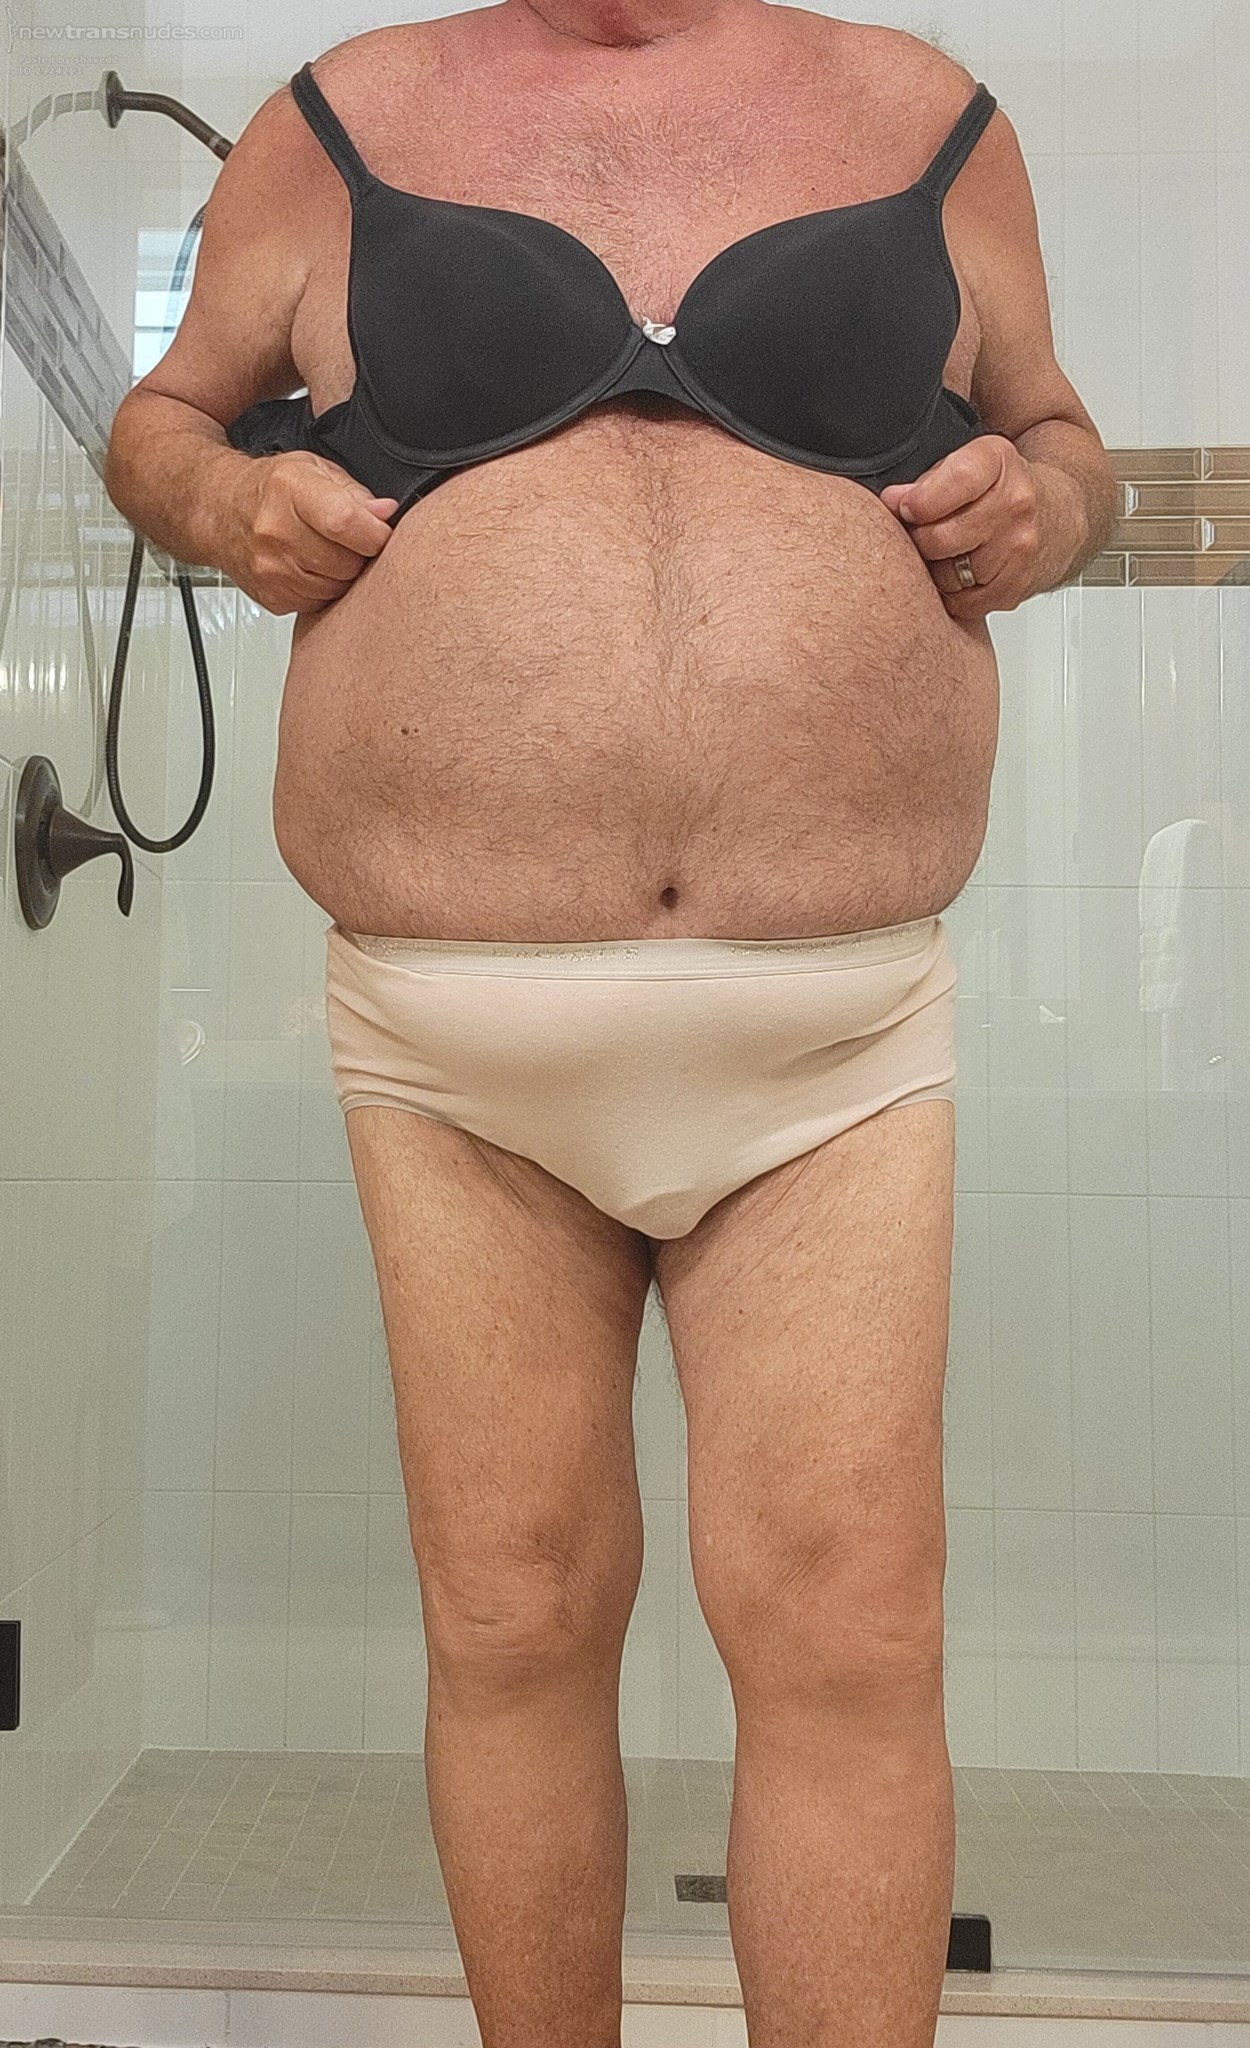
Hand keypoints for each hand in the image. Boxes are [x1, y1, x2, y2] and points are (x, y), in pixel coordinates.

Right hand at [227, 450, 398, 613]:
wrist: (220, 511)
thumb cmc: (268, 489)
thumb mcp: (313, 470)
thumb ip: (355, 493)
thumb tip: (385, 513)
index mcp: (289, 490)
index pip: (345, 522)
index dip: (375, 532)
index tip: (380, 531)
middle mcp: (275, 531)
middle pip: (347, 562)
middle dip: (360, 554)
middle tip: (349, 539)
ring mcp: (271, 570)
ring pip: (338, 588)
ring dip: (343, 574)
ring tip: (327, 550)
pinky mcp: (273, 597)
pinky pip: (320, 603)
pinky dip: (324, 589)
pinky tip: (311, 567)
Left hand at [880, 435, 1040, 618]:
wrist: (1059, 518)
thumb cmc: (1004, 489)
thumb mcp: (971, 463)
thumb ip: (929, 479)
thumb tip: (892, 501)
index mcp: (999, 463)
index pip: (954, 482)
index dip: (918, 501)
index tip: (905, 507)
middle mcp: (1016, 505)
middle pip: (941, 538)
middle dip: (920, 538)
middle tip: (922, 532)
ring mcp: (1019, 550)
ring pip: (946, 575)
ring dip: (935, 567)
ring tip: (946, 551)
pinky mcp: (1015, 588)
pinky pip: (961, 602)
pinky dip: (952, 592)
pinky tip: (961, 571)